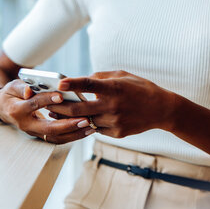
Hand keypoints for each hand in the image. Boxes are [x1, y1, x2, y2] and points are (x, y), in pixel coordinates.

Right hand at [0, 80, 94, 143]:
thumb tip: (30, 91)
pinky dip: (73, 136)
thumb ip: (22, 87)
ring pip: (55, 138)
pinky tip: (86, 130)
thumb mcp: (13, 86)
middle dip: (68, 125)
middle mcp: (26, 125)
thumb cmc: (12, 93)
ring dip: (74, 134)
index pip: (34, 105)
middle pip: (48, 128)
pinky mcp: (42, 135)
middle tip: (85, 120)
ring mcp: (34, 132)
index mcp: (17, 110)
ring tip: (91, 127)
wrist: (3, 107)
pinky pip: (58, 138)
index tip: (61, 96)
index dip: (47, 100)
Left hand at [46, 71, 177, 137]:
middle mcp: (113, 106)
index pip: (89, 85)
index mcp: (114, 88)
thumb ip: (101, 77)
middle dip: (59, 107)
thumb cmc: (141, 88)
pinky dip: (90, 124)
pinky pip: (96, 129)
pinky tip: (84, 120)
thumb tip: (83, 80)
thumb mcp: (123, 75)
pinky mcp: (116, 133)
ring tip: (57, 114)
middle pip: (78, 110)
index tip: (59, 83)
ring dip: (71, 118)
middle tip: (47, 104)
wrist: (161, 109)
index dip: (73, 84)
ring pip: (85, 121)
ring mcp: (114, 122)